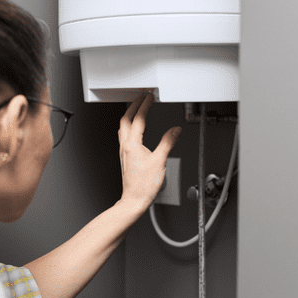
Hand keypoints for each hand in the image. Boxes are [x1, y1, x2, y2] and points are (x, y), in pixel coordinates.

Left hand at [117, 93, 181, 213]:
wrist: (134, 199)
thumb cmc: (144, 185)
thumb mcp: (160, 161)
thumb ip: (167, 142)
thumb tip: (175, 130)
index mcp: (132, 144)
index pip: (138, 119)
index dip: (144, 106)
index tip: (149, 97)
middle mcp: (125, 146)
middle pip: (125, 119)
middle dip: (134, 106)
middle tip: (141, 98)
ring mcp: (123, 151)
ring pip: (123, 127)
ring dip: (129, 115)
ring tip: (137, 109)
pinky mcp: (125, 157)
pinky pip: (124, 136)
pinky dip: (129, 127)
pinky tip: (135, 130)